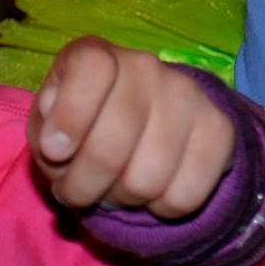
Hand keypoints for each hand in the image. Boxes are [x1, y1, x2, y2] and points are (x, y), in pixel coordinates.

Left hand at [29, 39, 235, 217]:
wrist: (139, 122)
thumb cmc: (79, 123)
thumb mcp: (46, 122)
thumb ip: (45, 128)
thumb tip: (58, 143)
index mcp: (95, 55)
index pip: (90, 71)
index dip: (70, 118)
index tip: (55, 150)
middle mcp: (144, 66)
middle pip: (111, 149)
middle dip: (84, 186)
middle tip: (78, 189)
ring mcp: (186, 94)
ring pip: (146, 181)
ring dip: (121, 200)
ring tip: (114, 188)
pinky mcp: (219, 128)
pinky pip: (185, 196)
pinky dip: (160, 210)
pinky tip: (151, 191)